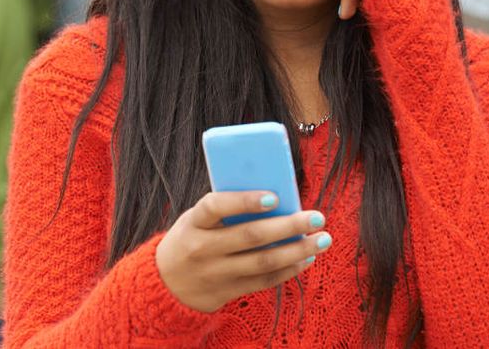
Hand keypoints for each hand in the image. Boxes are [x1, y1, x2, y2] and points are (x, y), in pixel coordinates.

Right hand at [155, 191, 331, 312]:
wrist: (166, 284)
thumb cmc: (190, 238)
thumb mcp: (195, 220)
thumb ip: (224, 210)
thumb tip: (273, 197)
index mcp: (194, 223)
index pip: (215, 206)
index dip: (244, 201)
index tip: (273, 197)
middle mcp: (204, 248)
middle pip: (251, 236)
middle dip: (288, 225)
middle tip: (317, 217)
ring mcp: (217, 273)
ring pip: (263, 262)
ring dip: (297, 250)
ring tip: (322, 239)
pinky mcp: (229, 291)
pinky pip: (264, 280)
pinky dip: (289, 269)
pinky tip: (306, 257)